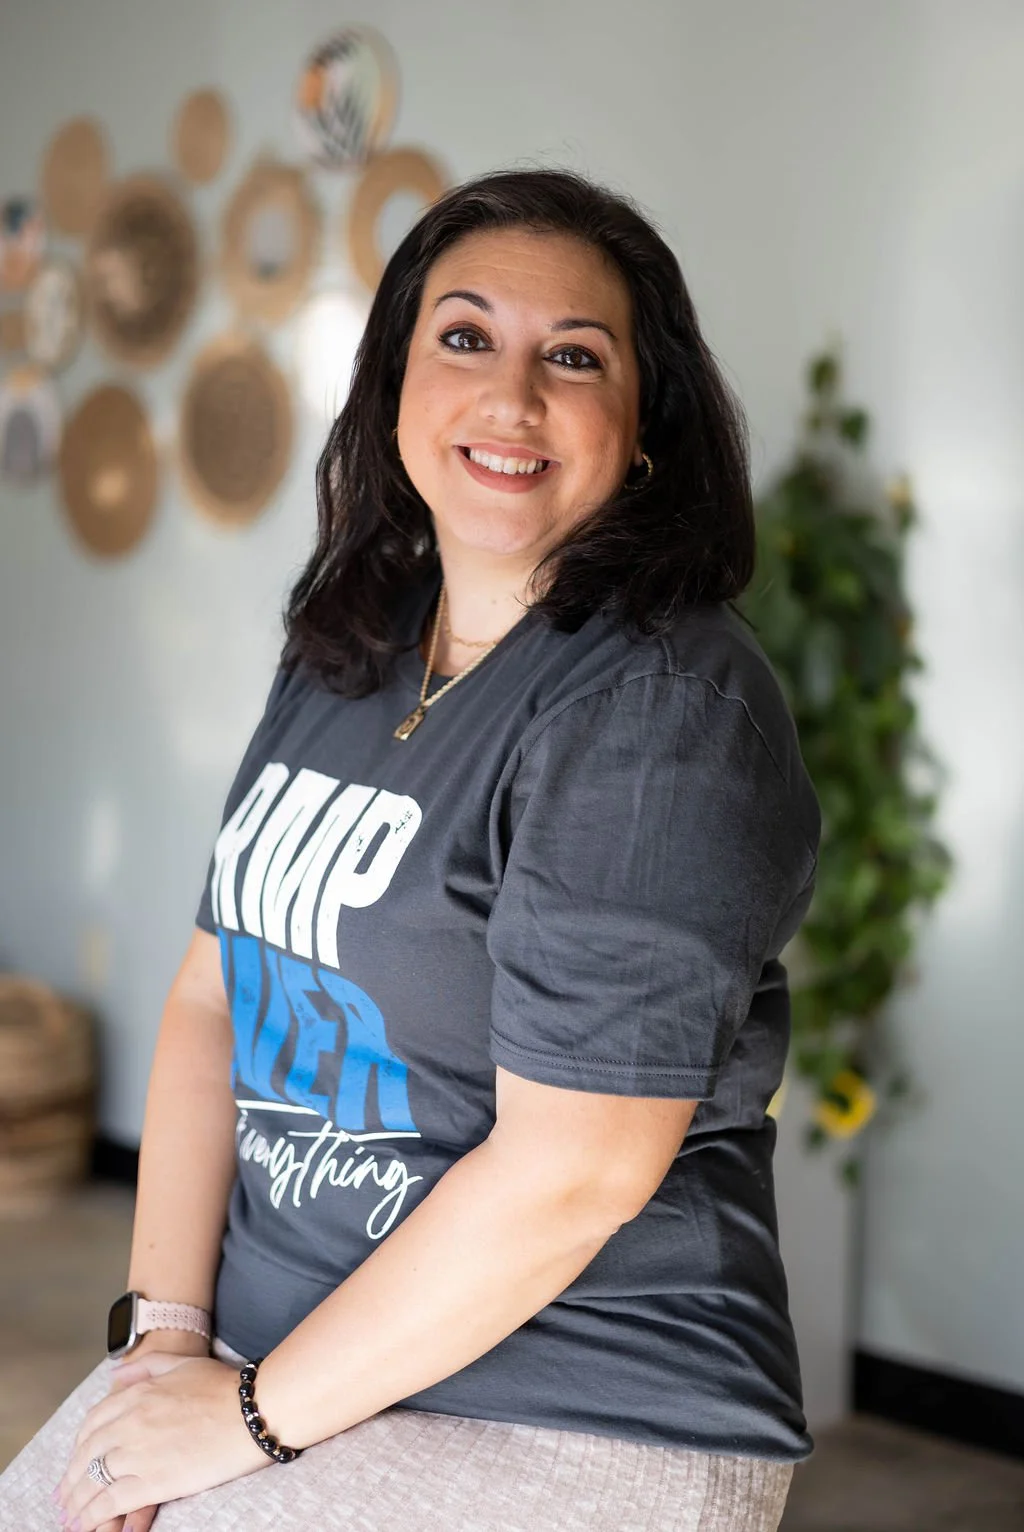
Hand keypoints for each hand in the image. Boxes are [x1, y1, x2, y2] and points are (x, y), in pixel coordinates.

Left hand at [55, 1352, 269, 1531]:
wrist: (254, 1411)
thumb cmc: (224, 1386)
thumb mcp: (183, 1364)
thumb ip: (147, 1366)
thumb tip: (116, 1374)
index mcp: (137, 1394)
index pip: (93, 1424)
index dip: (80, 1447)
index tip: (77, 1462)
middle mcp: (131, 1422)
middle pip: (87, 1455)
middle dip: (71, 1480)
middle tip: (65, 1497)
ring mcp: (139, 1452)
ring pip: (93, 1481)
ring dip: (77, 1503)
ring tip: (71, 1519)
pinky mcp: (153, 1482)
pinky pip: (110, 1502)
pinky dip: (93, 1516)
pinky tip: (87, 1526)